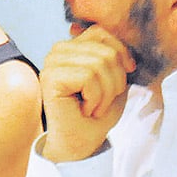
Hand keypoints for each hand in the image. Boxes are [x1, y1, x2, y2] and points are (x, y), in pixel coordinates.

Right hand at [38, 26, 133, 161]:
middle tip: (104, 101)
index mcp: (72, 46)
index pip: (101, 33)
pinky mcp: (50, 78)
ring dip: (105, 93)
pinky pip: (88, 77)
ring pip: (98, 64)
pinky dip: (95, 98)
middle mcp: (58, 50)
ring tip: (95, 107)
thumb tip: (125, 43)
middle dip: (115, 80)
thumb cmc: (96, 114)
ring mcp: (52, 63)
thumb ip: (115, 56)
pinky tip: (85, 109)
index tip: (126, 74)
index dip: (121, 53)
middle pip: (105, 51)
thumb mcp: (114, 79)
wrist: (80, 144)